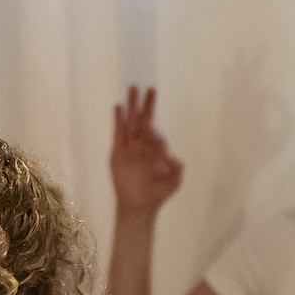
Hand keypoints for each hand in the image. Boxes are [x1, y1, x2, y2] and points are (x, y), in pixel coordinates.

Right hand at [111, 86, 183, 216]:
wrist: (138, 206)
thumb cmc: (157, 193)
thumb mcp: (173, 182)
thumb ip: (176, 169)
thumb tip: (174, 156)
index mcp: (156, 150)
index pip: (156, 133)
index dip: (157, 134)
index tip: (158, 138)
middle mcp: (143, 145)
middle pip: (144, 120)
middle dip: (146, 105)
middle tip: (149, 88)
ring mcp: (130, 147)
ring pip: (130, 122)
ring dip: (131, 106)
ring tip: (132, 89)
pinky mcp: (117, 152)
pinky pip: (118, 133)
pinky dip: (118, 120)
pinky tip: (119, 107)